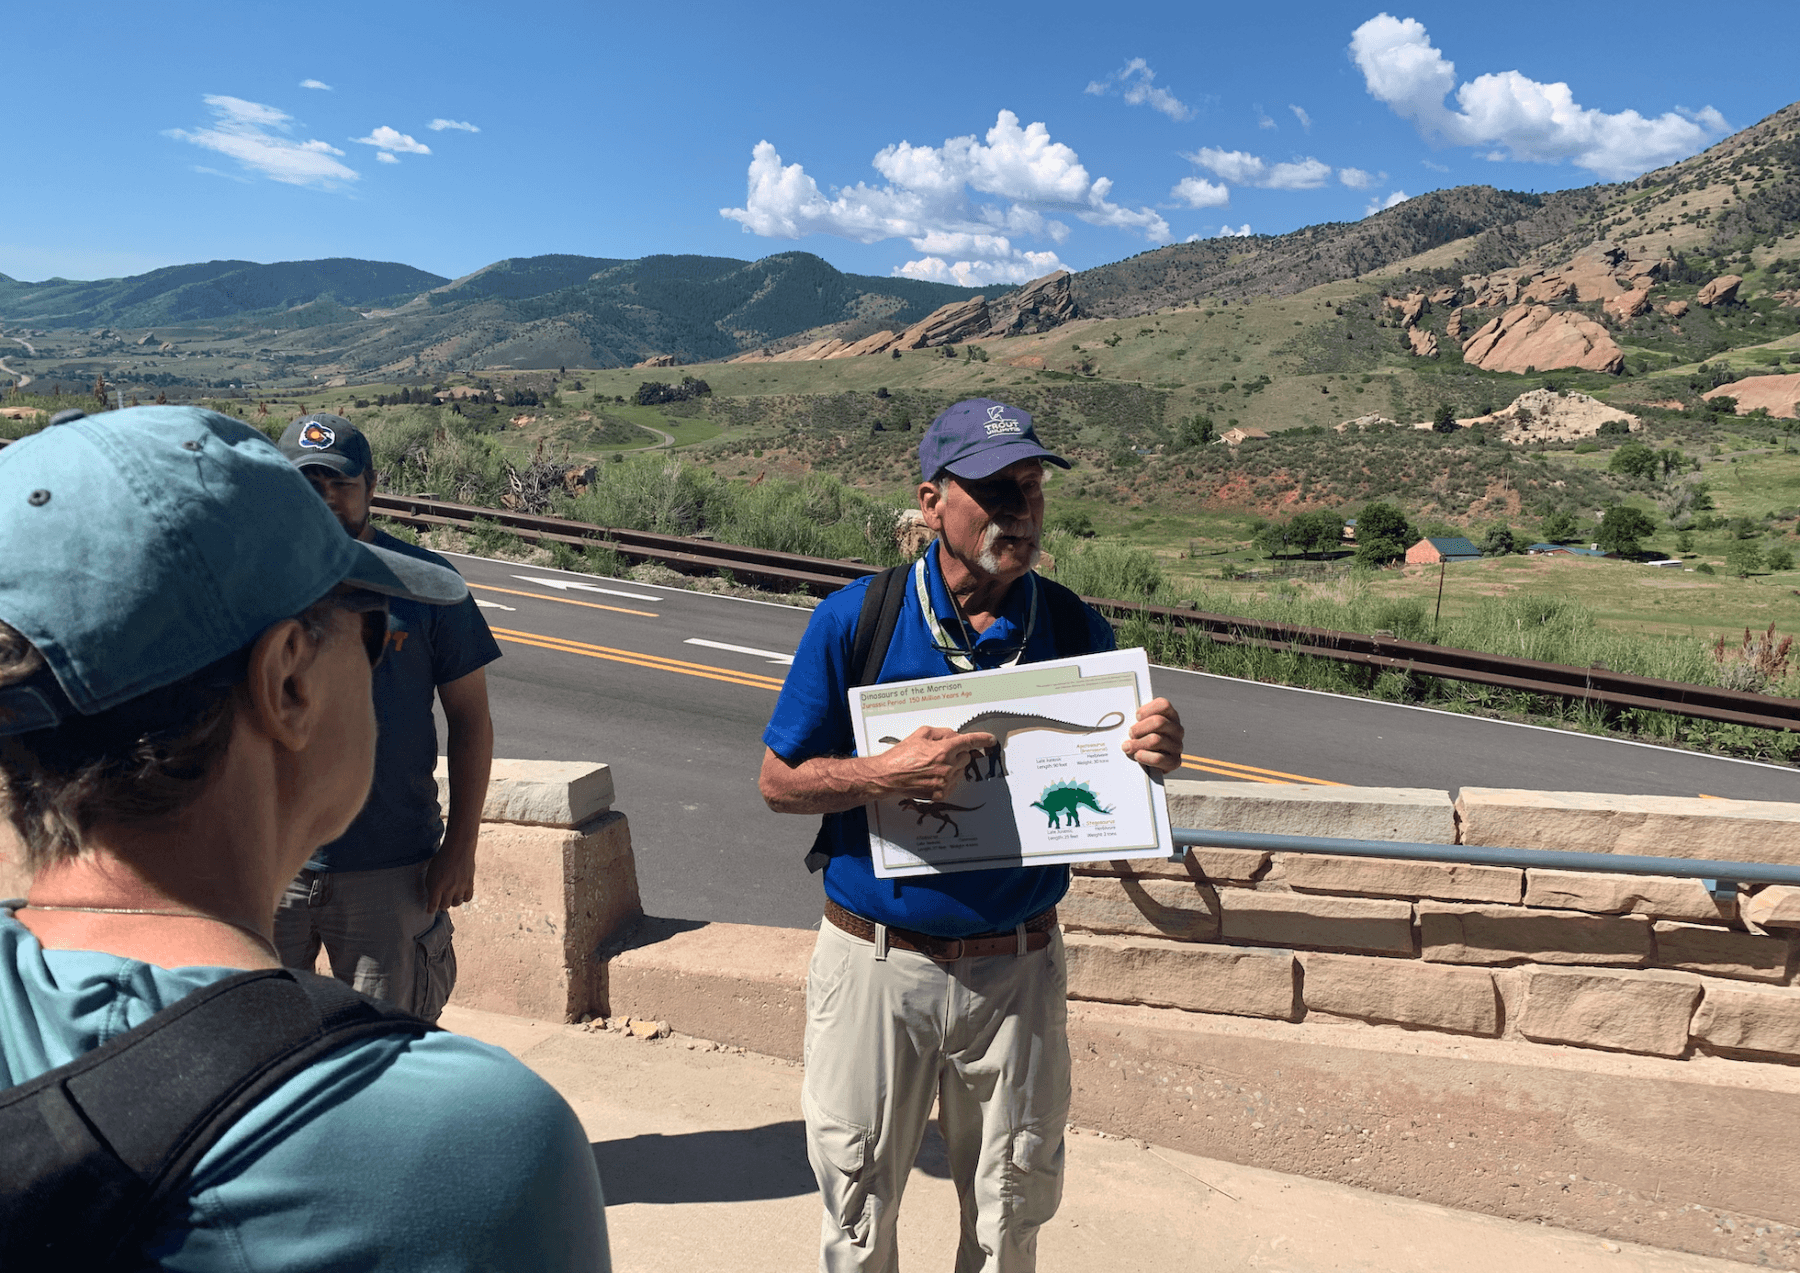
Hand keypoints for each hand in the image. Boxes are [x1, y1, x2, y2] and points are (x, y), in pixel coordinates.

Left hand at [424, 846, 476, 911]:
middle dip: (441, 905)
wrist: (458, 847)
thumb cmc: (442, 858)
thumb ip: (431, 885)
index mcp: (436, 886)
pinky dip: (463, 898)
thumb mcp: (431, 872)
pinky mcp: (470, 884)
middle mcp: (449, 889)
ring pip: (456, 903)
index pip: (433, 905)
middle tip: (440, 902)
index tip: (430, 910)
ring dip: (452, 902)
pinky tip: (460, 893)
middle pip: (445, 906)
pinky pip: (467, 898)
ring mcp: (460, 887)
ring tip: (450, 897)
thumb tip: (433, 895)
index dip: (430, 909)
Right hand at [874, 726, 997, 800]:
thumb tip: (954, 736)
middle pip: (966, 757)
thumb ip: (941, 733)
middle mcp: (947, 767)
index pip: (969, 742)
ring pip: (960, 771)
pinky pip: (953, 784)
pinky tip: (932, 775)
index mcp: (943, 750)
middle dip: (958, 753)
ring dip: (952, 767)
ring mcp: (945, 782)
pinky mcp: (941, 794)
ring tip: (932, 766)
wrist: (889, 776)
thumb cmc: (901, 756)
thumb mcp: (920, 734)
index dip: (982, 739)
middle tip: (942, 753)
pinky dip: (947, 779)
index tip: (990, 740)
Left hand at [1122, 697, 1183, 773]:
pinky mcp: (1174, 762)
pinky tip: (1137, 755)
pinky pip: (1158, 758)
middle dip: (1139, 728)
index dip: (1147, 710)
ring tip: (1128, 747)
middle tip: (1130, 734)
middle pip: (1158, 722)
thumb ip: (1136, 721)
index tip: (1136, 717)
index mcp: (1170, 716)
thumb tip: (1122, 721)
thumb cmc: (1143, 740)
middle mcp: (1177, 729)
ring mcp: (1177, 746)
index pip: (1163, 704)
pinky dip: (1144, 757)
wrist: (1150, 764)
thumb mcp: (1141, 727)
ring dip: (1137, 744)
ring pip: (1155, 740)